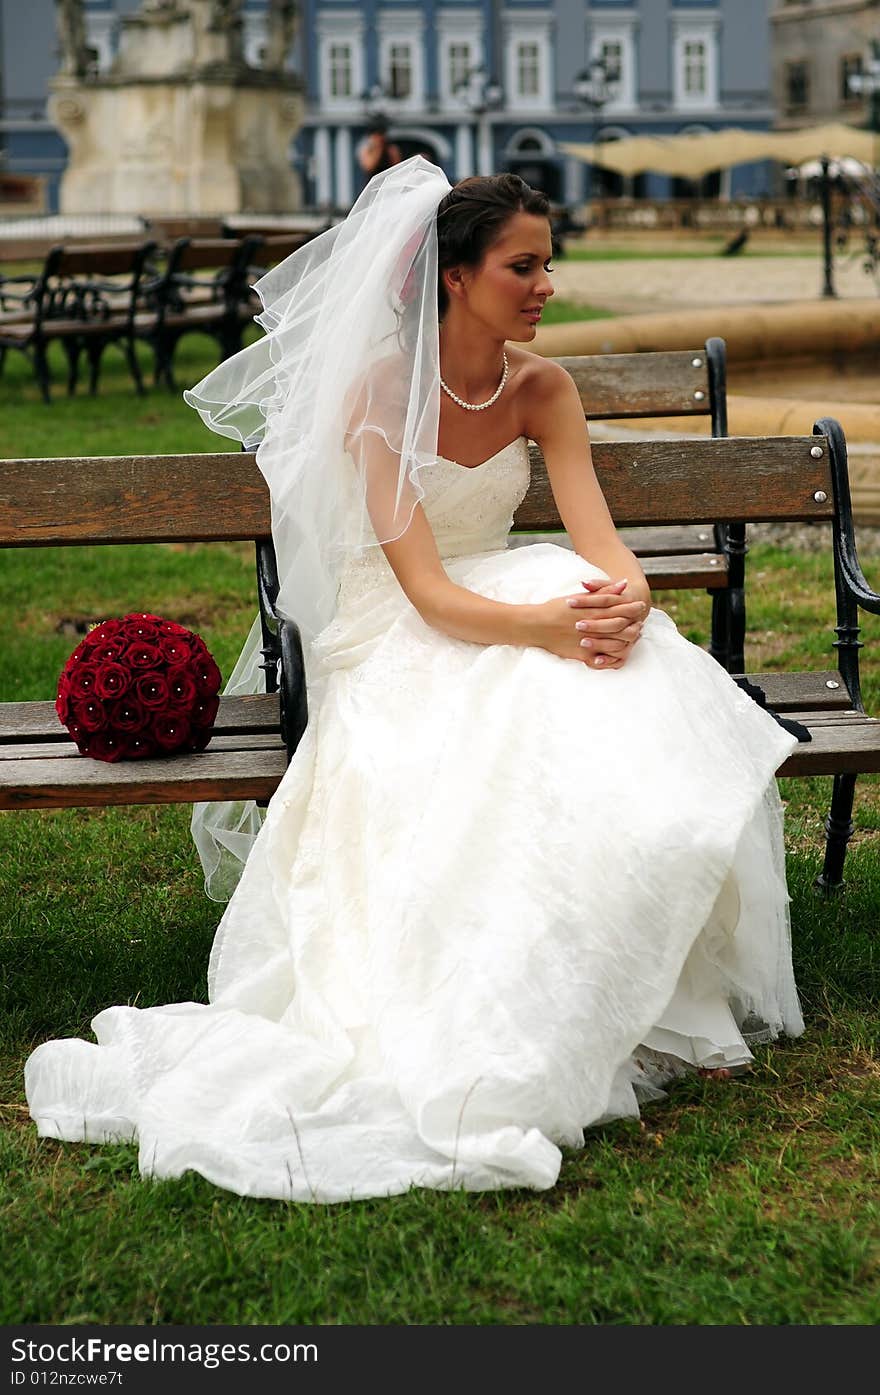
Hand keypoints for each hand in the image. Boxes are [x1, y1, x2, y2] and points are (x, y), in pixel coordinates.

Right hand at [529, 579, 647, 668]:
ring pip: (616, 645)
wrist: (536, 625)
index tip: (640, 606)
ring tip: (633, 639)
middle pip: (622, 627)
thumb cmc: (556, 608)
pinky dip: (612, 659)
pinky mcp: (582, 655)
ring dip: (628, 642)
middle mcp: (593, 627)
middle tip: (641, 624)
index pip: (620, 609)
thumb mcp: (580, 597)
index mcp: (593, 611)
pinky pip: (602, 660)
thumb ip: (603, 591)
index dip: (632, 608)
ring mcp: (588, 642)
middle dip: (634, 626)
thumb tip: (623, 584)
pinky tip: (618, 656)